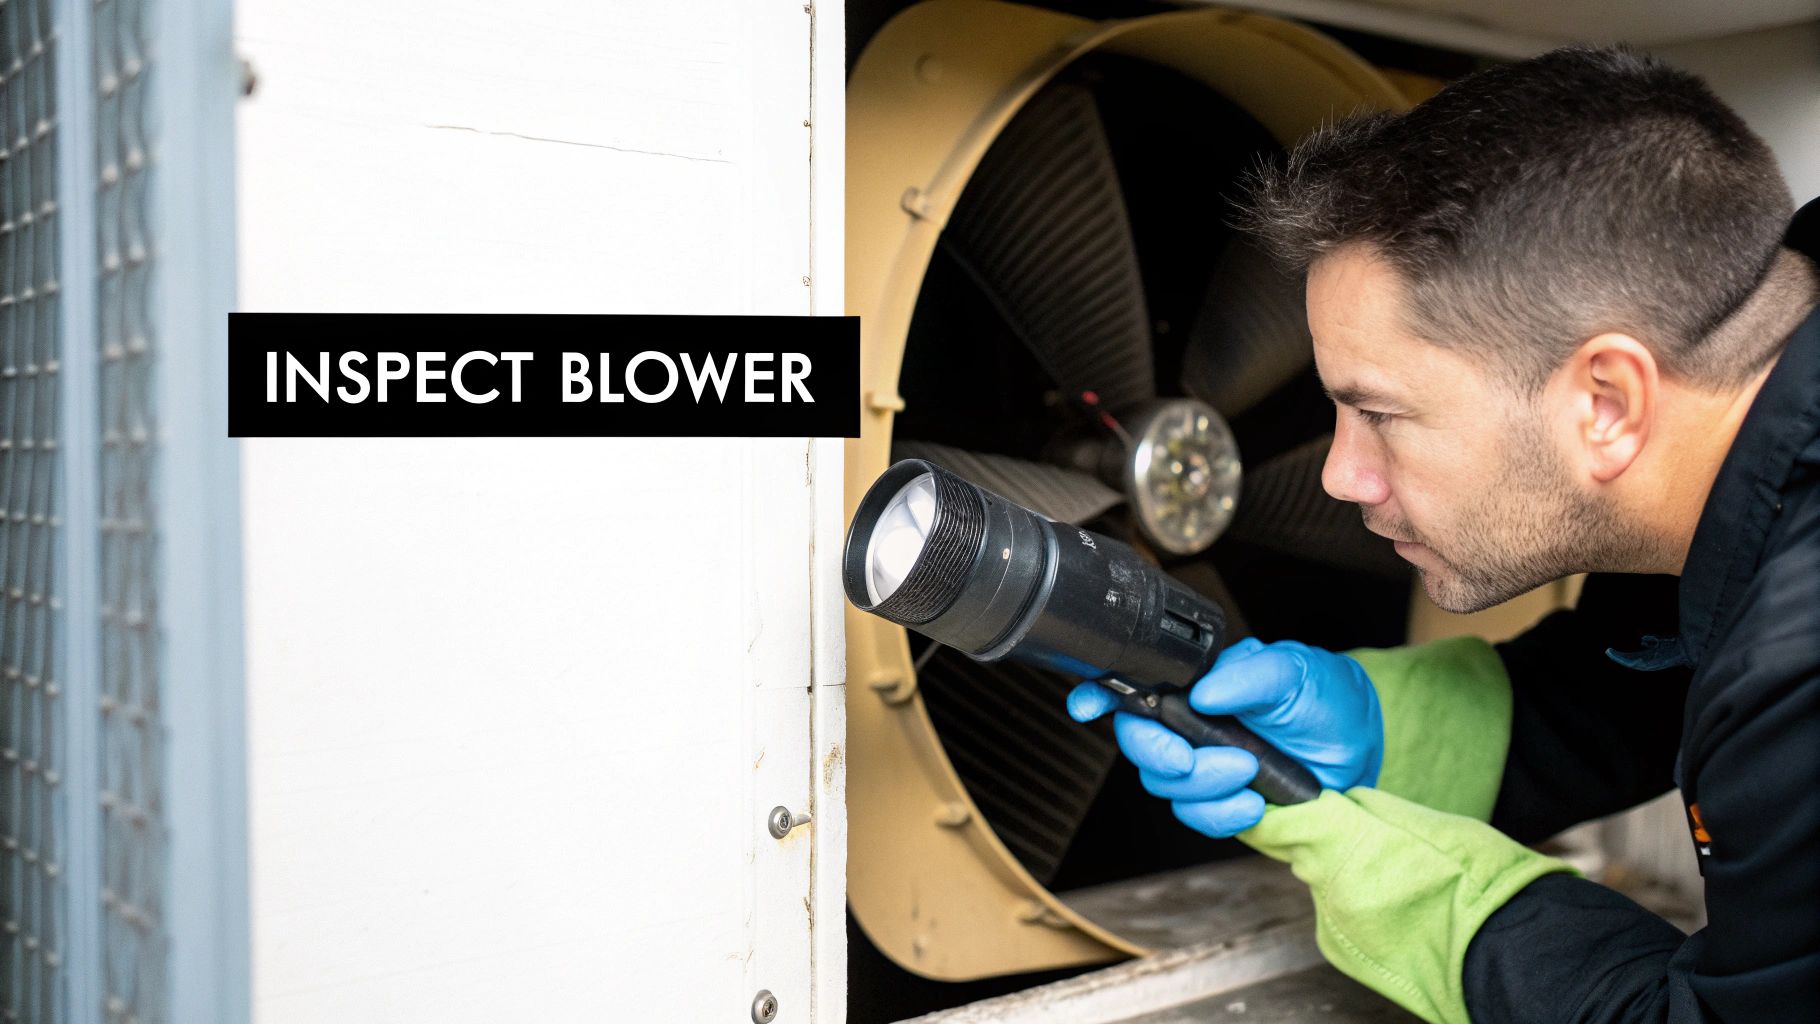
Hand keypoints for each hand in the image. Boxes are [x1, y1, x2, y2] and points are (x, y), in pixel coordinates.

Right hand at [1066, 637, 1384, 836]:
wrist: (1359, 745)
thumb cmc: (1321, 696)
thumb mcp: (1293, 670)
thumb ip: (1251, 673)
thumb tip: (1207, 690)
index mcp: (1194, 684)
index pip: (1132, 685)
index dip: (1099, 694)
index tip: (1088, 704)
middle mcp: (1188, 725)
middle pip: (1137, 742)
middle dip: (1157, 753)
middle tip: (1190, 757)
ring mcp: (1201, 766)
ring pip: (1165, 784)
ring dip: (1203, 784)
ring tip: (1248, 771)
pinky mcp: (1220, 803)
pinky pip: (1198, 817)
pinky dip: (1221, 813)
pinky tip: (1254, 802)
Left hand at [1241, 789, 1572, 1023]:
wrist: (1509, 951)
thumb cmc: (1478, 878)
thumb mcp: (1423, 820)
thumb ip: (1369, 811)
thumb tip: (1342, 803)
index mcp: (1340, 841)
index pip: (1274, 819)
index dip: (1273, 805)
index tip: (1275, 795)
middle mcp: (1325, 885)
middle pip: (1301, 850)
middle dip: (1323, 839)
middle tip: (1371, 840)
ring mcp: (1332, 923)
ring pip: (1322, 882)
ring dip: (1345, 875)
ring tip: (1397, 878)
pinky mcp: (1341, 952)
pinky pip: (1335, 914)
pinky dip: (1356, 907)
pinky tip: (1397, 908)